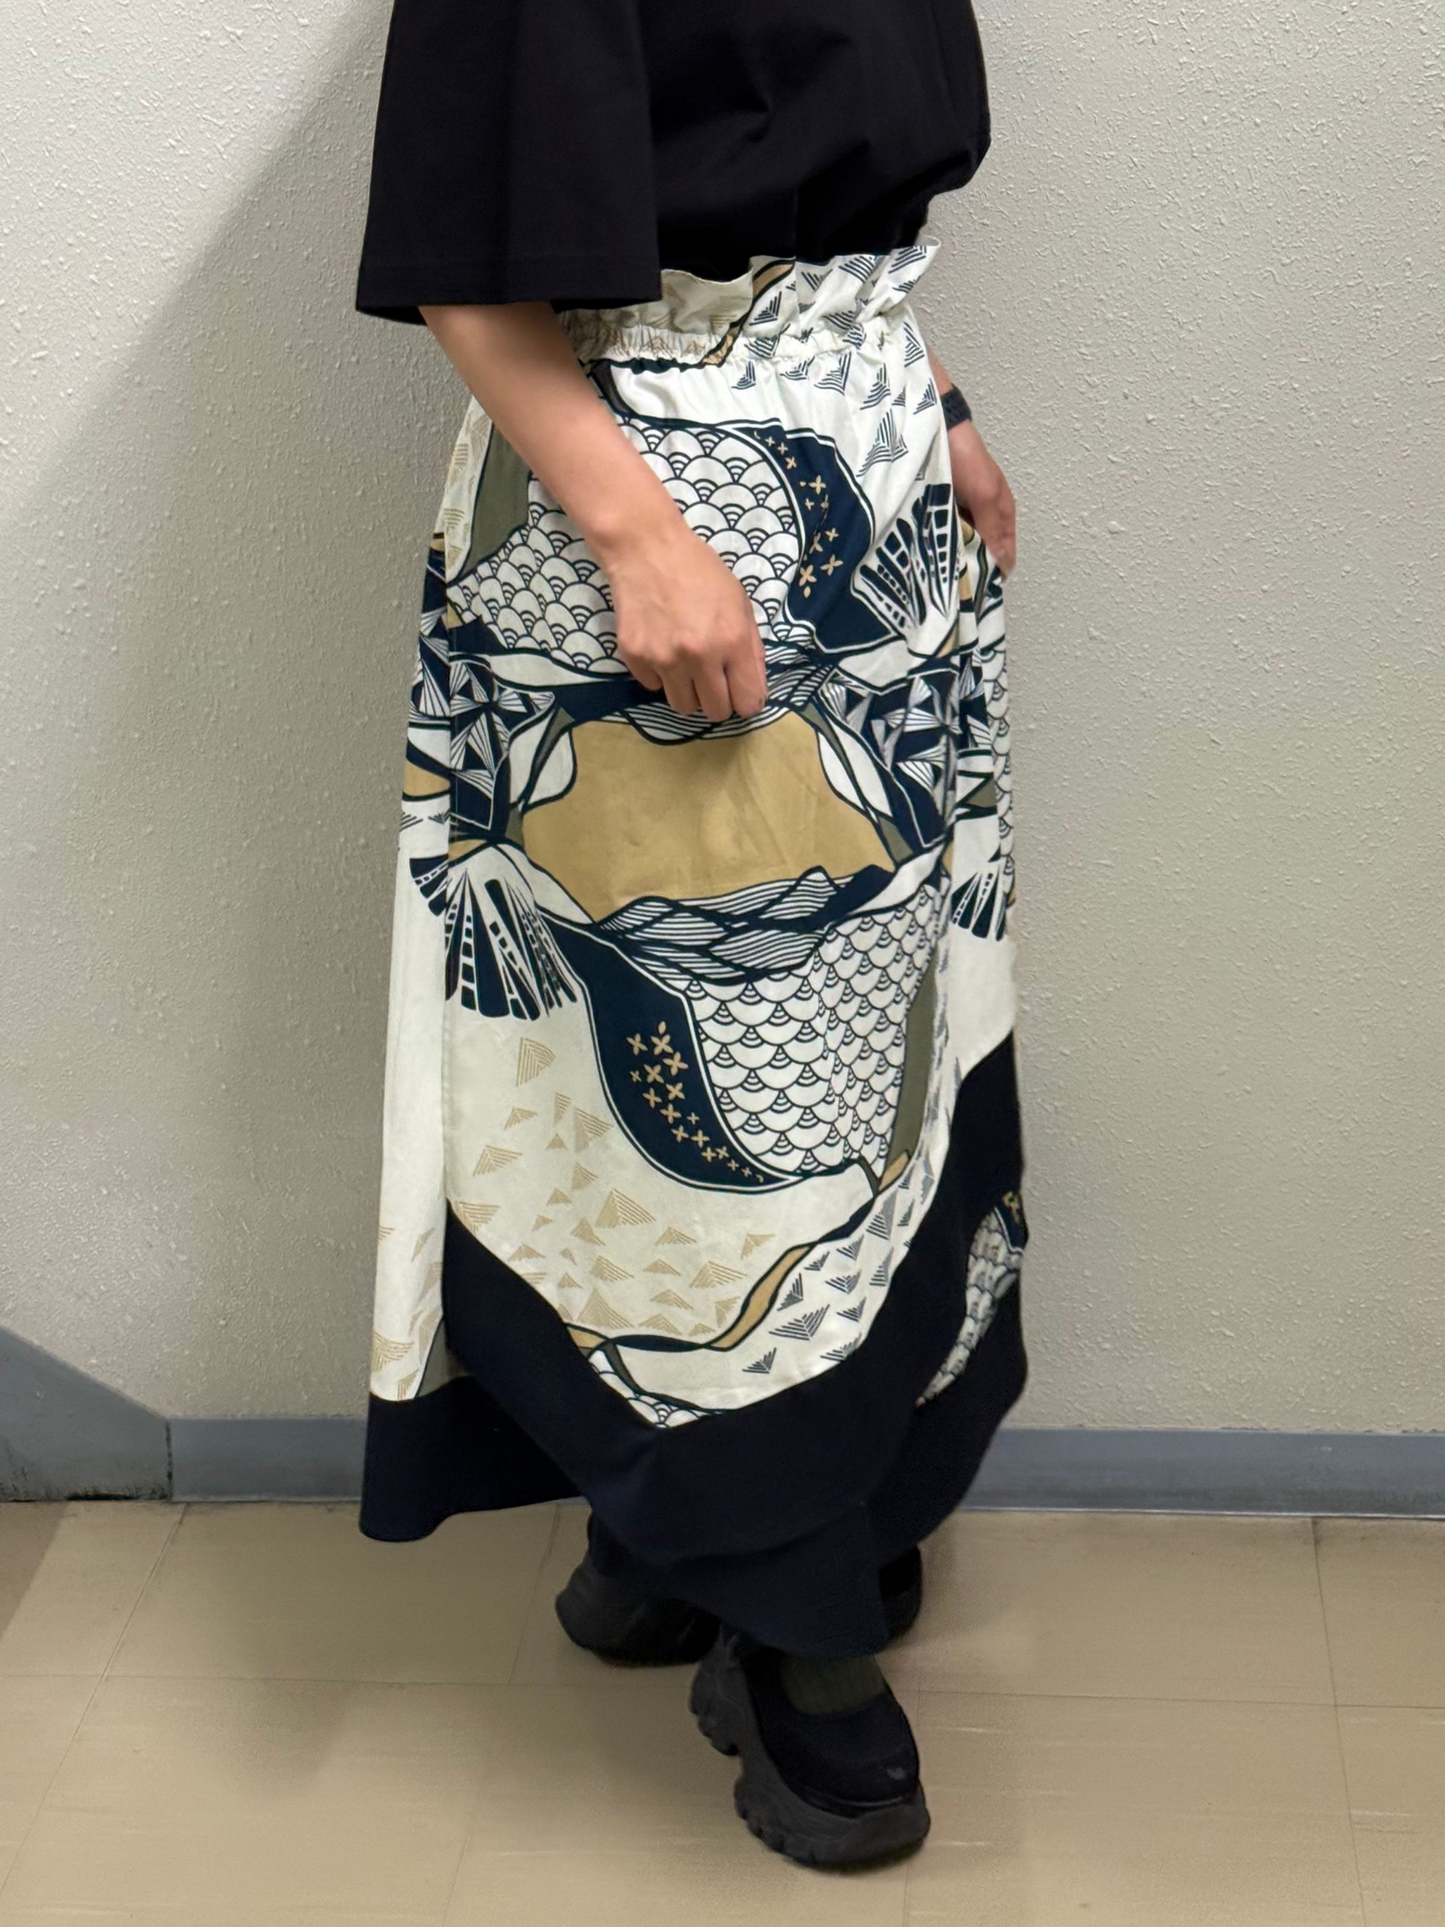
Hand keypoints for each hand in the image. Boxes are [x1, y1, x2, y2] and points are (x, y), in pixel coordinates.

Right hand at [601, 517, 767, 722]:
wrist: (646, 549)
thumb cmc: (700, 571)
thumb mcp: (740, 602)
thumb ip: (752, 648)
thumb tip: (755, 688)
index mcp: (732, 641)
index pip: (747, 703)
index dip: (746, 701)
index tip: (739, 692)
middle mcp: (699, 656)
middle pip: (715, 712)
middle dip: (718, 700)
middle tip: (712, 678)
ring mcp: (664, 659)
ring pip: (683, 706)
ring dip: (688, 691)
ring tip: (685, 663)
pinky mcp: (636, 656)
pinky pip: (653, 687)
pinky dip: (659, 674)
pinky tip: (660, 645)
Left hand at [947, 421, 1016, 578]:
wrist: (935, 425)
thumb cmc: (964, 457)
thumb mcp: (984, 495)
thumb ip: (993, 530)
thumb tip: (1003, 566)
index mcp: (1002, 514)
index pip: (1004, 557)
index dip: (991, 575)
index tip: (972, 593)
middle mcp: (984, 517)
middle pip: (981, 555)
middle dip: (967, 569)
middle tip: (949, 586)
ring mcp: (962, 513)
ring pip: (960, 547)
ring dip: (950, 558)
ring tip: (935, 573)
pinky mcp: (941, 508)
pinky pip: (943, 534)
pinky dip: (937, 543)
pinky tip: (925, 553)